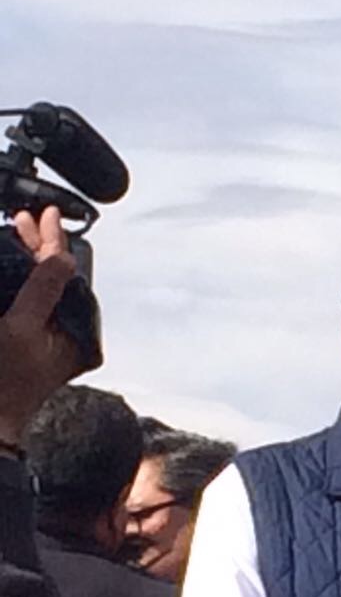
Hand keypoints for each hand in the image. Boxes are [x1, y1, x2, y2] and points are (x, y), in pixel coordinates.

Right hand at [0, 207, 80, 443]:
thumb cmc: (5, 383)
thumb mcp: (21, 328)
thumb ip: (43, 289)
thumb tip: (61, 257)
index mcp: (78, 334)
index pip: (69, 275)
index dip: (56, 240)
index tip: (48, 213)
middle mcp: (67, 336)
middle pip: (56, 278)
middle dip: (39, 246)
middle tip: (24, 219)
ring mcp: (46, 340)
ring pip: (41, 288)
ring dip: (27, 260)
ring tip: (17, 233)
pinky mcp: (27, 344)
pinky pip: (29, 304)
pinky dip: (19, 283)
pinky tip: (10, 267)